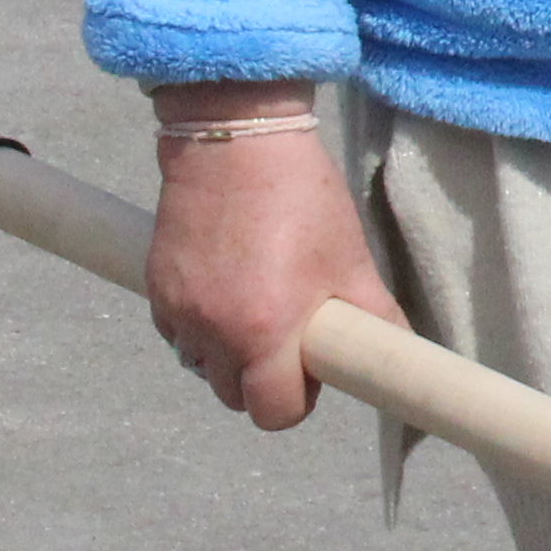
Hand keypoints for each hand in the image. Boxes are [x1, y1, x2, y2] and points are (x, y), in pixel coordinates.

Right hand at [140, 93, 401, 427]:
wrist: (236, 138)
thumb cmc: (301, 196)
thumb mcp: (350, 258)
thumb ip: (374, 316)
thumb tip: (394, 353)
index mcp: (267, 331)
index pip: (275, 413)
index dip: (297, 399)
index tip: (308, 369)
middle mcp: (216, 331)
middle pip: (234, 396)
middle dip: (261, 379)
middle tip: (286, 335)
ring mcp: (180, 311)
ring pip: (202, 366)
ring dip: (228, 354)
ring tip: (254, 308)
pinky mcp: (156, 288)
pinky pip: (177, 334)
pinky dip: (199, 327)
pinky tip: (224, 287)